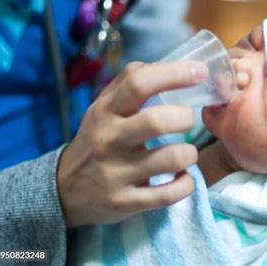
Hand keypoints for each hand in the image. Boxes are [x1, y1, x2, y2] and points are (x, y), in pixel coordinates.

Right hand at [58, 61, 207, 227]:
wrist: (66, 188)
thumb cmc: (97, 139)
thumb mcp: (103, 107)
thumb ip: (129, 83)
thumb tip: (168, 65)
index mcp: (106, 111)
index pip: (139, 83)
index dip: (175, 74)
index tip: (200, 72)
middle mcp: (109, 139)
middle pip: (157, 121)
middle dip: (185, 118)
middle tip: (187, 121)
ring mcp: (116, 173)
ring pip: (171, 158)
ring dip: (189, 154)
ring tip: (186, 153)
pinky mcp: (125, 202)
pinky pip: (169, 194)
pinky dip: (186, 184)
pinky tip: (182, 177)